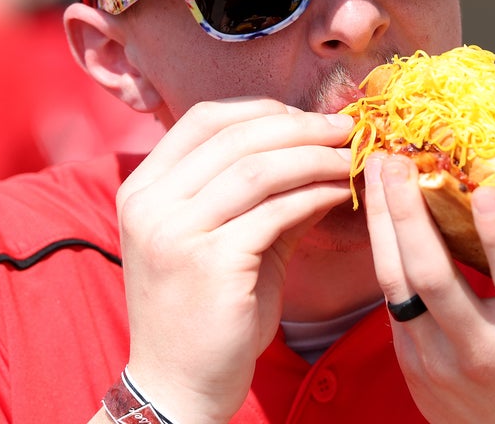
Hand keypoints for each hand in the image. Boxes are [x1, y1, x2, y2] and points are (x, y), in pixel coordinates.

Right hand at [116, 98, 354, 422]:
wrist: (180, 385)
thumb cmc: (206, 310)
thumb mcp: (222, 237)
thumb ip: (260, 192)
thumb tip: (318, 146)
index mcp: (144, 188)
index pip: (204, 118)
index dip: (262, 109)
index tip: (307, 116)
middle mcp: (150, 204)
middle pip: (236, 135)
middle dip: (300, 126)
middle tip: (345, 129)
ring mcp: (175, 232)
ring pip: (259, 168)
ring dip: (314, 157)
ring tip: (350, 158)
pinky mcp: (211, 262)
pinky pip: (276, 211)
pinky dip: (315, 195)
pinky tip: (340, 194)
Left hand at [365, 154, 494, 423]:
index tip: (486, 188)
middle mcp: (483, 354)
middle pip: (433, 277)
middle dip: (409, 213)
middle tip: (399, 160)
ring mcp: (439, 364)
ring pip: (398, 285)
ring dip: (383, 222)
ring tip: (377, 170)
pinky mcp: (411, 366)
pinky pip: (391, 301)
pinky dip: (384, 252)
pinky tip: (380, 213)